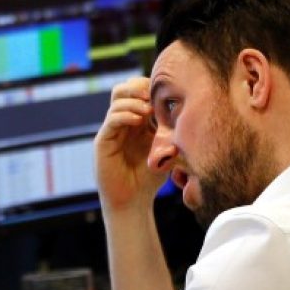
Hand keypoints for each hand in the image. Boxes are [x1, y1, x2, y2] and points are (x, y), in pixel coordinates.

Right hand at [95, 76, 166, 213]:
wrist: (132, 202)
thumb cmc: (149, 179)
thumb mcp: (166, 152)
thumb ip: (172, 134)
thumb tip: (186, 113)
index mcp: (137, 121)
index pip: (138, 91)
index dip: (148, 87)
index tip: (164, 93)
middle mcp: (123, 122)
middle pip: (123, 89)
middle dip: (138, 87)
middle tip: (153, 96)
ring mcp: (112, 130)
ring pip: (117, 99)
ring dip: (134, 100)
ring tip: (148, 110)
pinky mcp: (103, 140)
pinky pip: (112, 119)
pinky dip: (125, 115)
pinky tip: (138, 120)